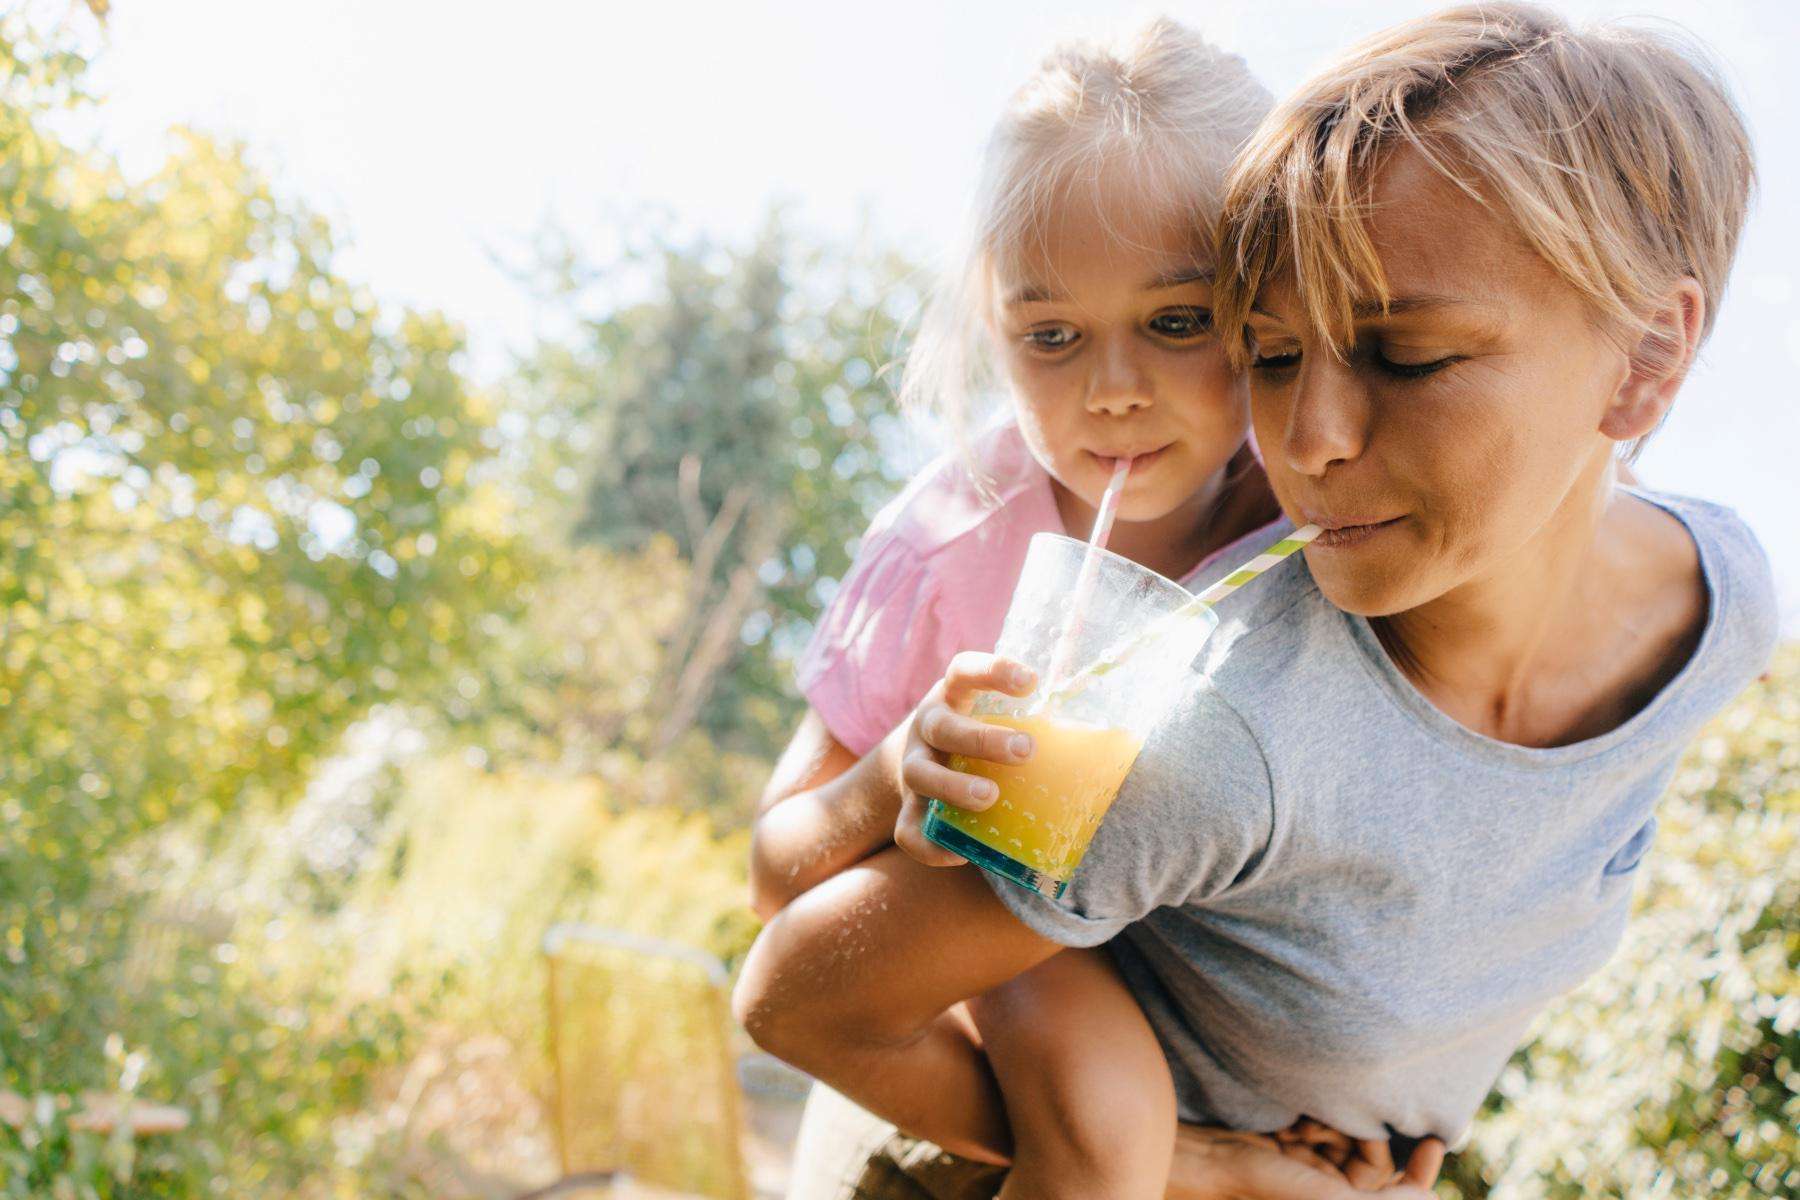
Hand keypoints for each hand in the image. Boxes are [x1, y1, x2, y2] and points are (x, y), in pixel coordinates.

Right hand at [892, 651, 1037, 866]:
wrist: (925, 763)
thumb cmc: (982, 737)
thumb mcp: (999, 714)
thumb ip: (1043, 718)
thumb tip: (1122, 737)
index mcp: (953, 696)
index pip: (964, 670)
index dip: (993, 671)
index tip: (1031, 682)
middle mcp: (926, 727)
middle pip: (942, 725)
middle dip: (982, 738)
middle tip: (1026, 751)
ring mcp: (911, 767)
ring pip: (919, 774)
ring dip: (953, 786)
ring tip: (990, 798)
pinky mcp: (906, 808)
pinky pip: (908, 831)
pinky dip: (932, 846)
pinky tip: (964, 855)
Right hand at [1271, 1119, 1445, 1191]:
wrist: (1208, 1159)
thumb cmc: (1266, 1188)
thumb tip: (1431, 1198)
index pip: (1398, 1191)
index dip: (1421, 1172)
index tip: (1435, 1142)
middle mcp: (1331, 1191)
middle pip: (1372, 1159)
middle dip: (1360, 1139)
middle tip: (1330, 1128)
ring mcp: (1313, 1167)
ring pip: (1349, 1137)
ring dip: (1332, 1126)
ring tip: (1303, 1126)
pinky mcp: (1294, 1144)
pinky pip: (1322, 1125)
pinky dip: (1313, 1119)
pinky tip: (1292, 1122)